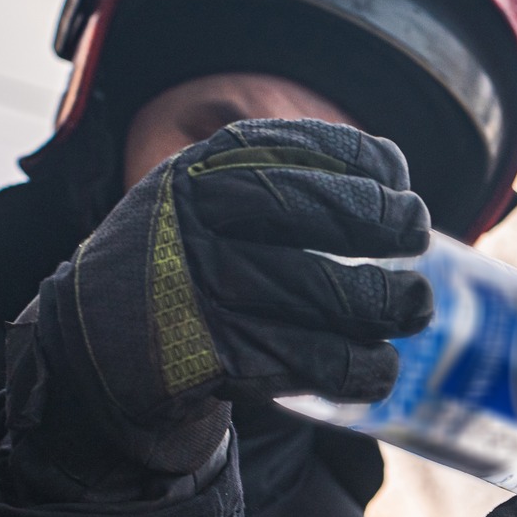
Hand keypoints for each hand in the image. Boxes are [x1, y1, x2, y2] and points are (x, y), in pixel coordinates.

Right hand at [7, 118, 434, 496]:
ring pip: (327, 294)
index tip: (397, 176)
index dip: (359, 159)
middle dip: (383, 220)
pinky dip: (364, 368)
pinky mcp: (220, 359)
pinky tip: (379, 365)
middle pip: (313, 211)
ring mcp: (207, 293)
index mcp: (199, 174)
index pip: (294, 148)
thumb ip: (279, 173)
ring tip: (414, 306)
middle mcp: (198, 224)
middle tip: (417, 232)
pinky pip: (317, 362)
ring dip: (388, 304)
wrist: (99, 348)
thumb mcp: (204, 198)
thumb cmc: (183, 264)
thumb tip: (392, 168)